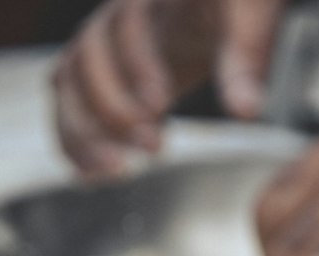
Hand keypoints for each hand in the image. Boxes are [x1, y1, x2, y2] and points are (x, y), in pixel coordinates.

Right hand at [53, 0, 285, 175]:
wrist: (221, 8)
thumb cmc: (236, 6)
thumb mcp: (250, 20)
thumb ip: (245, 59)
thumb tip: (245, 110)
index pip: (128, 24)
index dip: (137, 64)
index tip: (159, 104)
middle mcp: (115, 18)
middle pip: (86, 56)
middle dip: (113, 106)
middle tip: (153, 146)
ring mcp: (103, 49)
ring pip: (68, 85)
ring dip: (86, 130)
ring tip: (117, 170)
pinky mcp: (104, 78)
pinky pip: (72, 107)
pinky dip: (76, 141)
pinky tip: (93, 176)